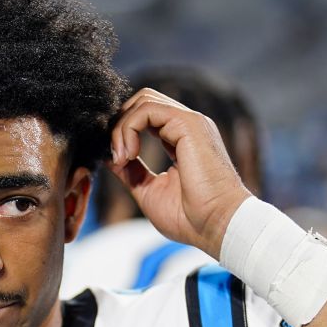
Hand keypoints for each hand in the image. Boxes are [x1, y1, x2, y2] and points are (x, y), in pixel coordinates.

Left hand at [108, 88, 250, 258]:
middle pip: (143, 101)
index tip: (115, 161)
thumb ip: (131, 171)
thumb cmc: (190, 218)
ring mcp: (189, 122)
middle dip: (119, 124)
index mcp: (180, 140)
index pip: (145, 117)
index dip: (122, 132)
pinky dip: (129, 129)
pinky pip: (147, 110)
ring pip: (143, 101)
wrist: (216, 225)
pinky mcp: (189, 124)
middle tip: (115, 157)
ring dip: (121, 128)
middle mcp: (186, 127)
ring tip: (122, 158)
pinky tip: (129, 155)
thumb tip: (110, 157)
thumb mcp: (149, 191)